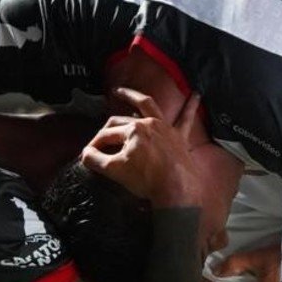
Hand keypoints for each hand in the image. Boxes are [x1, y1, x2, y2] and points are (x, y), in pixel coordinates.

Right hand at [81, 88, 203, 207]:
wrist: (176, 189)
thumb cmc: (147, 180)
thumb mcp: (114, 171)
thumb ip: (96, 160)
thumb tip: (85, 154)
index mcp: (132, 130)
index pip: (107, 135)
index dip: (95, 145)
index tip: (89, 155)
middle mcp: (148, 123)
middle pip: (122, 120)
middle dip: (108, 129)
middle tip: (100, 138)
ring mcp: (165, 128)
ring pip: (149, 106)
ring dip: (135, 96)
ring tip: (123, 92)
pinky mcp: (180, 138)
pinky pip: (186, 118)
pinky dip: (191, 106)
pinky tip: (196, 94)